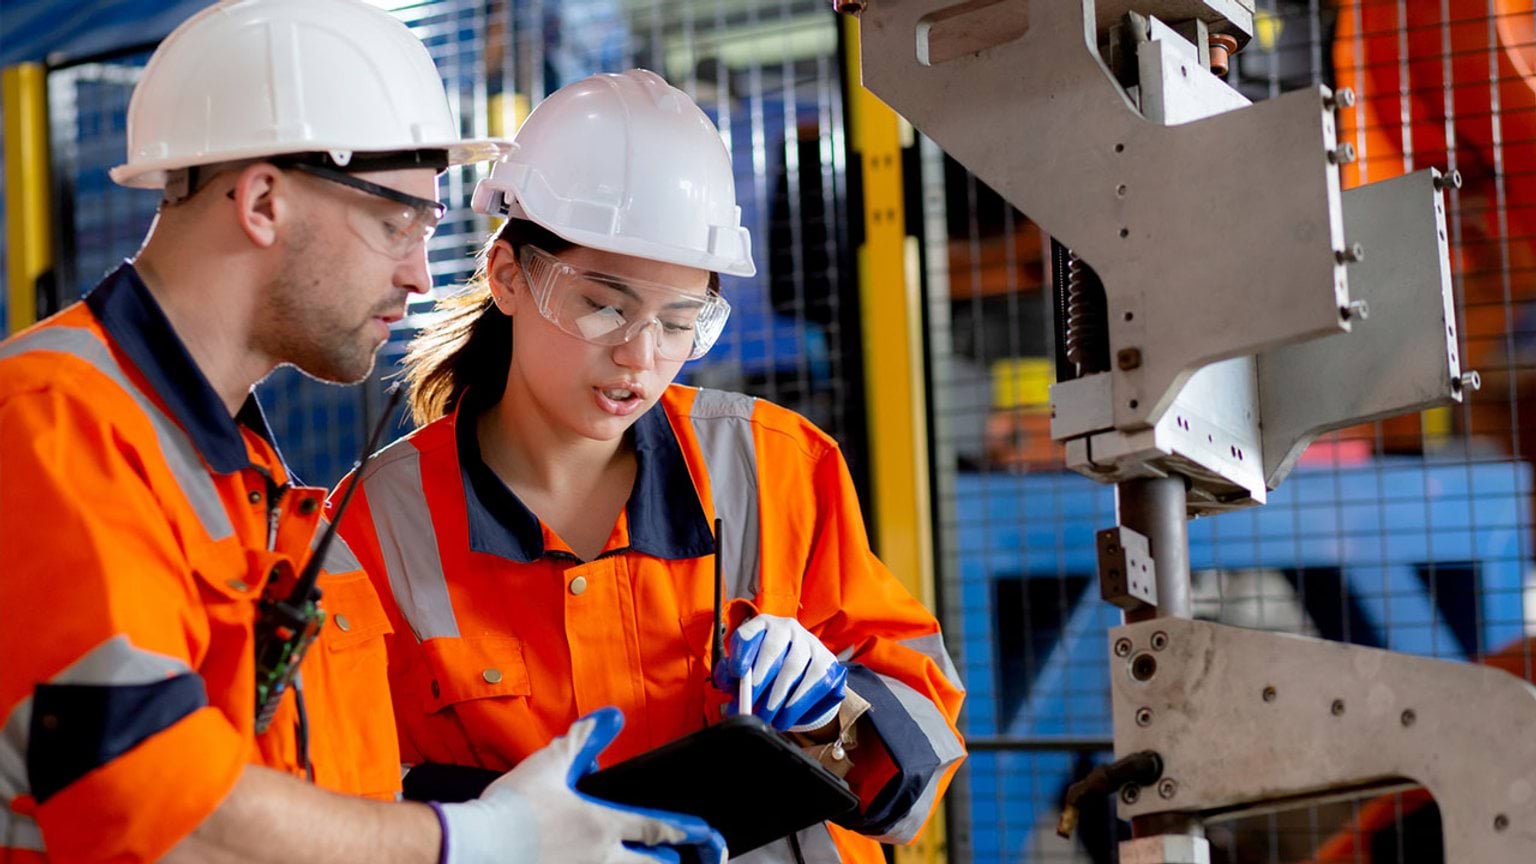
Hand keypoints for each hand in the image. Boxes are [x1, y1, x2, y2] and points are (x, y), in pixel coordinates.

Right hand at [437, 707, 726, 863]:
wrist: (476, 845)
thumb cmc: (513, 806)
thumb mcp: (551, 763)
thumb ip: (584, 740)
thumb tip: (610, 717)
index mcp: (602, 825)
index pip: (656, 828)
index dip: (684, 830)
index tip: (707, 835)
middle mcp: (601, 859)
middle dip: (668, 862)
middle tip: (678, 859)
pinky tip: (584, 862)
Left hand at [717, 614, 847, 732]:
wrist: (804, 677)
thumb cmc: (768, 673)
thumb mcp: (747, 672)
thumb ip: (733, 679)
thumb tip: (732, 692)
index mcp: (762, 626)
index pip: (749, 632)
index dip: (742, 652)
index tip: (736, 673)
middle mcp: (787, 628)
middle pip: (772, 648)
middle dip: (759, 679)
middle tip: (749, 703)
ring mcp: (810, 643)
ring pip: (793, 666)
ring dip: (777, 695)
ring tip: (766, 716)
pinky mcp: (828, 662)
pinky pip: (815, 682)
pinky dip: (797, 703)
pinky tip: (786, 716)